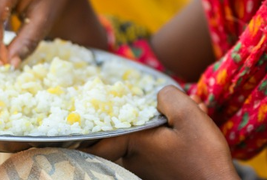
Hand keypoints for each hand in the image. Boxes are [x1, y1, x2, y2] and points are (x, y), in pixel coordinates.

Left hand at [86, 85, 238, 179]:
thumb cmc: (202, 156)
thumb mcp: (188, 113)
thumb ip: (167, 96)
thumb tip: (159, 95)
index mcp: (134, 143)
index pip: (96, 141)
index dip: (82, 134)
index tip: (64, 132)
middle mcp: (135, 160)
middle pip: (129, 129)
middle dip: (149, 112)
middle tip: (168, 103)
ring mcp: (148, 169)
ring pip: (148, 136)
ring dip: (167, 122)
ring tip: (195, 112)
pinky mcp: (162, 172)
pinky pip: (160, 147)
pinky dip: (174, 136)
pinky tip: (196, 127)